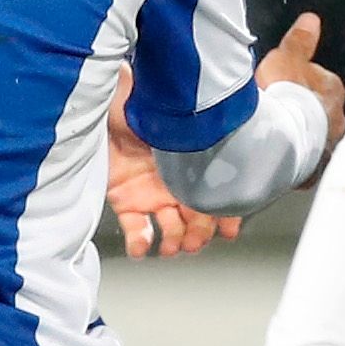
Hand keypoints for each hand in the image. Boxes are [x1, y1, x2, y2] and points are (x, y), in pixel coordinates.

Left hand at [108, 112, 239, 257]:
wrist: (104, 101)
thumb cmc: (142, 98)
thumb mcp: (181, 109)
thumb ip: (208, 115)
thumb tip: (240, 105)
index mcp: (195, 163)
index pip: (217, 195)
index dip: (225, 215)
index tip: (229, 230)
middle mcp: (176, 181)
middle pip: (196, 218)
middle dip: (199, 233)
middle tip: (195, 241)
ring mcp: (151, 192)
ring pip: (171, 229)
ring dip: (174, 242)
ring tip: (172, 246)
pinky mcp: (125, 199)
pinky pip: (136, 229)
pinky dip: (139, 243)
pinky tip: (142, 247)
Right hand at [256, 11, 344, 164]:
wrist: (273, 138)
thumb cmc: (281, 94)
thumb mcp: (285, 57)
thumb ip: (300, 40)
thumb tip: (311, 21)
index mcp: (333, 91)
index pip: (322, 82)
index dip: (300, 82)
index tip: (282, 85)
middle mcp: (337, 121)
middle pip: (321, 112)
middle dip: (305, 112)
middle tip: (279, 110)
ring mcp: (326, 148)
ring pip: (315, 139)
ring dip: (300, 137)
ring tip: (277, 137)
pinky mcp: (313, 172)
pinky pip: (305, 165)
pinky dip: (294, 161)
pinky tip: (278, 159)